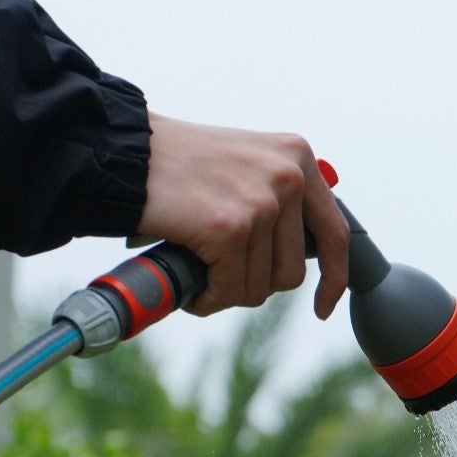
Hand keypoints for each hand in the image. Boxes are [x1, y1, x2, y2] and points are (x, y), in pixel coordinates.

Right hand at [136, 114, 350, 318]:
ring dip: (228, 290)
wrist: (121, 152)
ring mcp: (261, 202)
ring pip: (262, 286)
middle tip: (220, 270)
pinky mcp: (230, 228)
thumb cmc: (176, 165)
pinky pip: (231, 290)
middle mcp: (288, 175)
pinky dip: (207, 297)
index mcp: (298, 157)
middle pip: (293, 271)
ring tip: (199, 268)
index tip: (323, 305)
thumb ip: (281, 199)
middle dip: (255, 282)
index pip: (336, 233)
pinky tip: (189, 285)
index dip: (334, 278)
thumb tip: (304, 257)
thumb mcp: (247, 164)